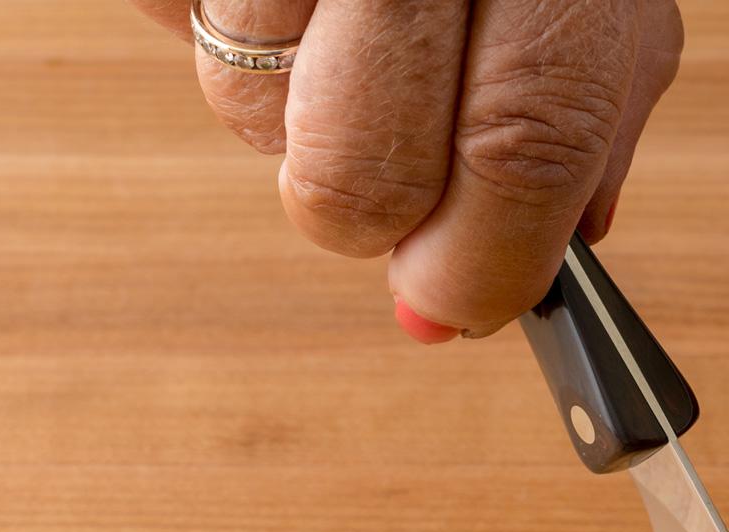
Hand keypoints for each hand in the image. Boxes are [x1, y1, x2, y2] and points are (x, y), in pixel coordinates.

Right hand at [131, 0, 682, 338]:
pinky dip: (203, 19)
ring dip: (283, 109)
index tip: (456, 306)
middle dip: (369, 220)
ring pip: (246, 105)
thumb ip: (567, 140)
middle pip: (367, 160)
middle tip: (382, 194)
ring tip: (331, 13)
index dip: (486, 258)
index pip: (528, 137)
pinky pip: (161, 15)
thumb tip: (460, 303)